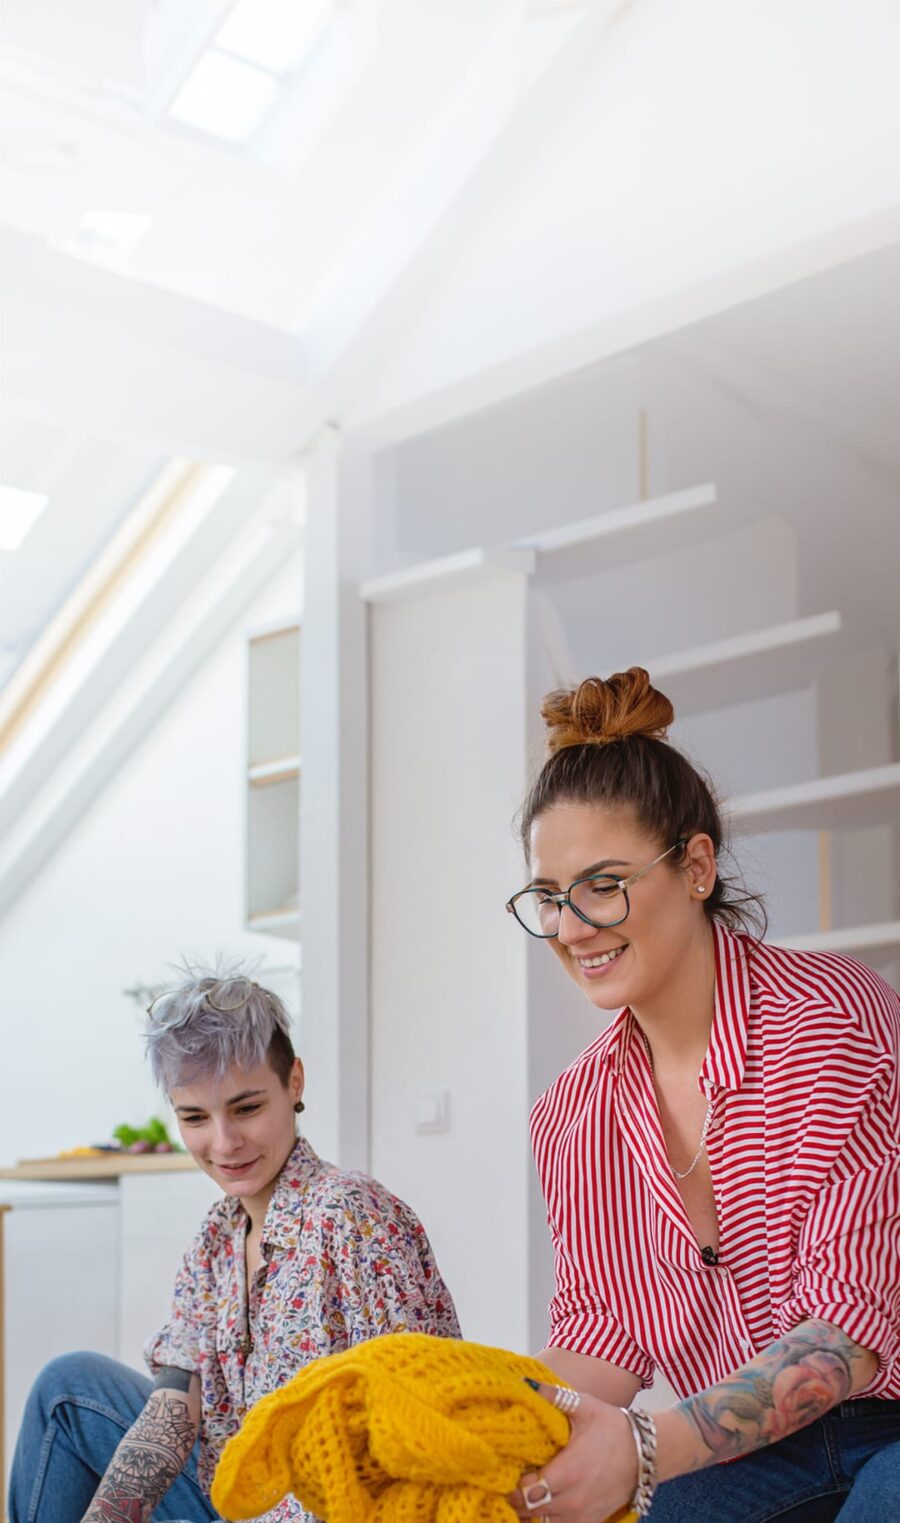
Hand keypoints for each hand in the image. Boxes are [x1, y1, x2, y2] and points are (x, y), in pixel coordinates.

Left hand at [508, 1382, 637, 1522]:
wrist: (647, 1453)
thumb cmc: (613, 1427)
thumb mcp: (584, 1406)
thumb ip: (552, 1395)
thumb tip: (523, 1381)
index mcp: (567, 1472)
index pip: (523, 1491)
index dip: (507, 1481)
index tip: (501, 1465)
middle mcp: (572, 1500)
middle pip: (527, 1510)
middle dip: (512, 1496)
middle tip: (504, 1477)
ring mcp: (581, 1516)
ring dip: (527, 1510)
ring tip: (519, 1491)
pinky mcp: (590, 1522)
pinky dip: (544, 1518)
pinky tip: (540, 1502)